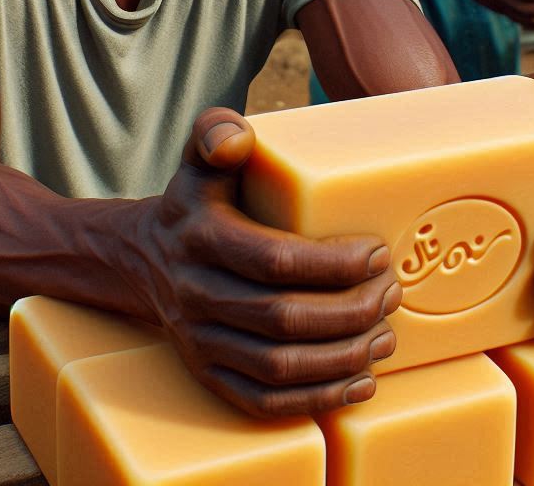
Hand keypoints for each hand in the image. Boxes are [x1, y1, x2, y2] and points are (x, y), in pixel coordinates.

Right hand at [133, 108, 399, 417]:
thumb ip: (215, 133)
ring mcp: (200, 341)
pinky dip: (316, 399)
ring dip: (343, 357)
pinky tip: (359, 381)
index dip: (332, 263)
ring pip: (279, 366)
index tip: (377, 253)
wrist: (142, 259)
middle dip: (350, 310)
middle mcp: (196, 294)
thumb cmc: (194, 205)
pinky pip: (264, 401)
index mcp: (201, 239)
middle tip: (391, 294)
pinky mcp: (208, 374)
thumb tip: (237, 139)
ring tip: (386, 336)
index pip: (275, 260)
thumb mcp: (199, 160)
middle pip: (284, 317)